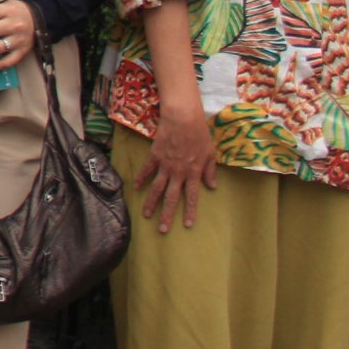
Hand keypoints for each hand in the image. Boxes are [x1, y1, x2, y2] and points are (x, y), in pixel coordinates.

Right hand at [139, 105, 219, 232]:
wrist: (183, 119)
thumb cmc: (200, 135)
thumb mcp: (211, 153)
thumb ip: (209, 171)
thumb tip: (212, 186)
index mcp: (193, 173)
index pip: (192, 197)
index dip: (190, 211)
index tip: (187, 225)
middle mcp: (178, 172)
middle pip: (171, 198)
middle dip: (167, 215)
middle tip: (163, 230)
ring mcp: (165, 165)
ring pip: (156, 188)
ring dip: (151, 203)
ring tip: (146, 215)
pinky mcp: (154, 156)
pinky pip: (147, 170)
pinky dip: (141, 179)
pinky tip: (136, 188)